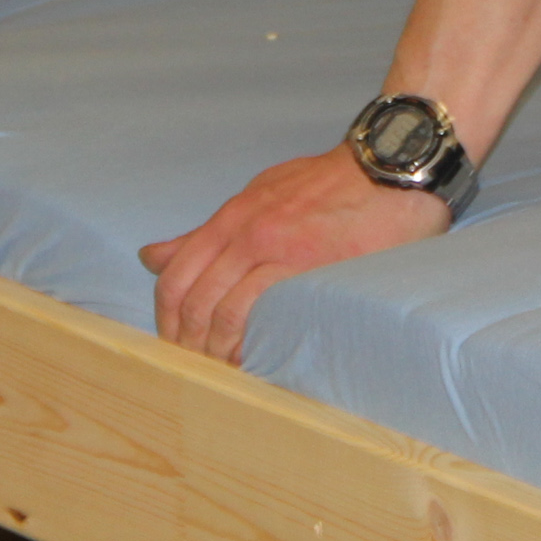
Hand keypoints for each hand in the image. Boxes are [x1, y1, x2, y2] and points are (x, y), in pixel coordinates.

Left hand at [143, 147, 450, 364]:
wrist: (388, 166)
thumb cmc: (330, 183)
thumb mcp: (261, 195)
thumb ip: (209, 232)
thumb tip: (153, 256)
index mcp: (232, 216)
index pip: (175, 277)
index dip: (167, 320)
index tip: (176, 347)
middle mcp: (244, 231)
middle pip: (191, 299)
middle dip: (186, 344)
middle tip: (196, 371)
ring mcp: (273, 247)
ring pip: (217, 309)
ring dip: (213, 350)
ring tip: (223, 373)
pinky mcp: (306, 263)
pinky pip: (257, 309)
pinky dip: (246, 341)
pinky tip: (251, 358)